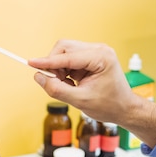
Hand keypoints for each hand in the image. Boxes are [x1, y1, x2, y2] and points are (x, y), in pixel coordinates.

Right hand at [29, 40, 155, 146]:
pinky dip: (65, 70)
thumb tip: (38, 77)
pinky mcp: (91, 57)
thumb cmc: (109, 106)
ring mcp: (96, 52)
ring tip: (68, 86)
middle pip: (65, 48)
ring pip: (65, 53)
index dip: (47, 61)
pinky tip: (72, 83)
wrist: (125, 109)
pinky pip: (70, 59)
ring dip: (60, 69)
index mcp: (101, 57)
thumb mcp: (80, 101)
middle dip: (54, 65)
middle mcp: (99, 49)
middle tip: (56, 83)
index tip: (31, 63)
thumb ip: (57, 89)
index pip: (68, 56)